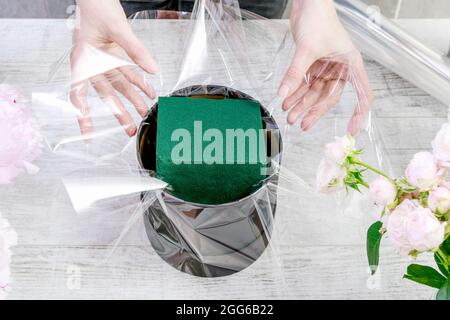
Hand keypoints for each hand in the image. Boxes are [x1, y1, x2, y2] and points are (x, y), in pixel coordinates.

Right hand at [70, 0, 158, 136]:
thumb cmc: (97, 7)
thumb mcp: (118, 28)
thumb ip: (135, 49)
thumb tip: (153, 70)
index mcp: (84, 59)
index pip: (79, 90)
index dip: (81, 110)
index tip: (86, 128)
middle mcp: (93, 64)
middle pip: (106, 94)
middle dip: (118, 114)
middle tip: (129, 129)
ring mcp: (104, 62)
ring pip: (120, 87)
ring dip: (133, 101)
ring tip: (144, 115)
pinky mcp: (115, 57)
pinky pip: (128, 74)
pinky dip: (140, 83)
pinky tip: (150, 92)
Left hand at [278, 0, 372, 134]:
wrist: (307, 3)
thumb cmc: (318, 19)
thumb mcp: (307, 50)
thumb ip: (295, 73)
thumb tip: (283, 94)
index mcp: (351, 64)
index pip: (363, 94)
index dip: (358, 114)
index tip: (351, 131)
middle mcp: (340, 68)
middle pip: (329, 97)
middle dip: (313, 111)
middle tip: (300, 124)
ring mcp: (326, 67)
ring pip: (314, 92)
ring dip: (301, 104)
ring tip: (289, 115)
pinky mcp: (313, 64)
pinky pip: (305, 84)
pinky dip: (295, 93)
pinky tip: (286, 101)